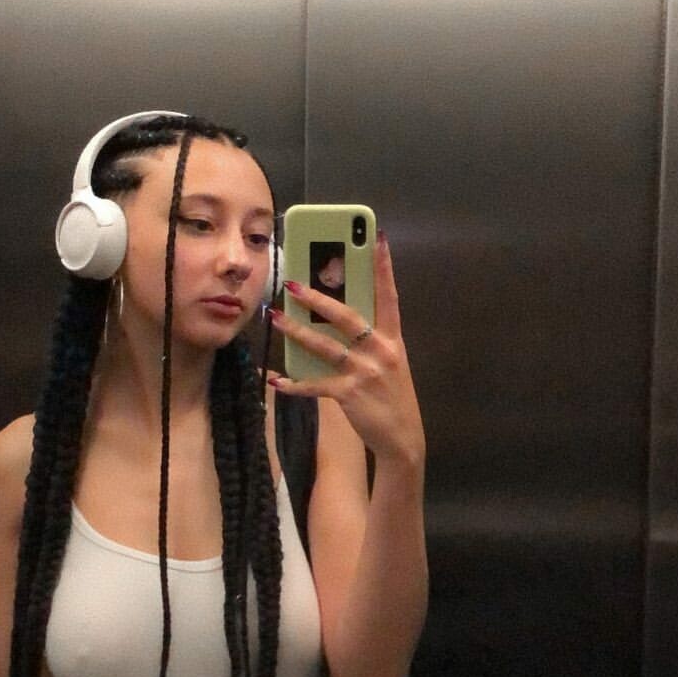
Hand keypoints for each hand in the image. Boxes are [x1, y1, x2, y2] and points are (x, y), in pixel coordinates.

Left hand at [268, 232, 424, 466]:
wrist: (402, 438)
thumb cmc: (392, 398)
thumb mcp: (390, 364)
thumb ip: (370, 342)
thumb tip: (338, 319)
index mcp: (392, 339)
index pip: (389, 295)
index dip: (384, 267)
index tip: (378, 238)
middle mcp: (380, 351)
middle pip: (346, 316)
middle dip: (317, 298)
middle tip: (291, 284)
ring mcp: (365, 372)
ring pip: (324, 346)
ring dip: (296, 331)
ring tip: (275, 318)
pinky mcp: (349, 394)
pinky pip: (315, 385)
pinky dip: (293, 384)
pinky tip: (275, 381)